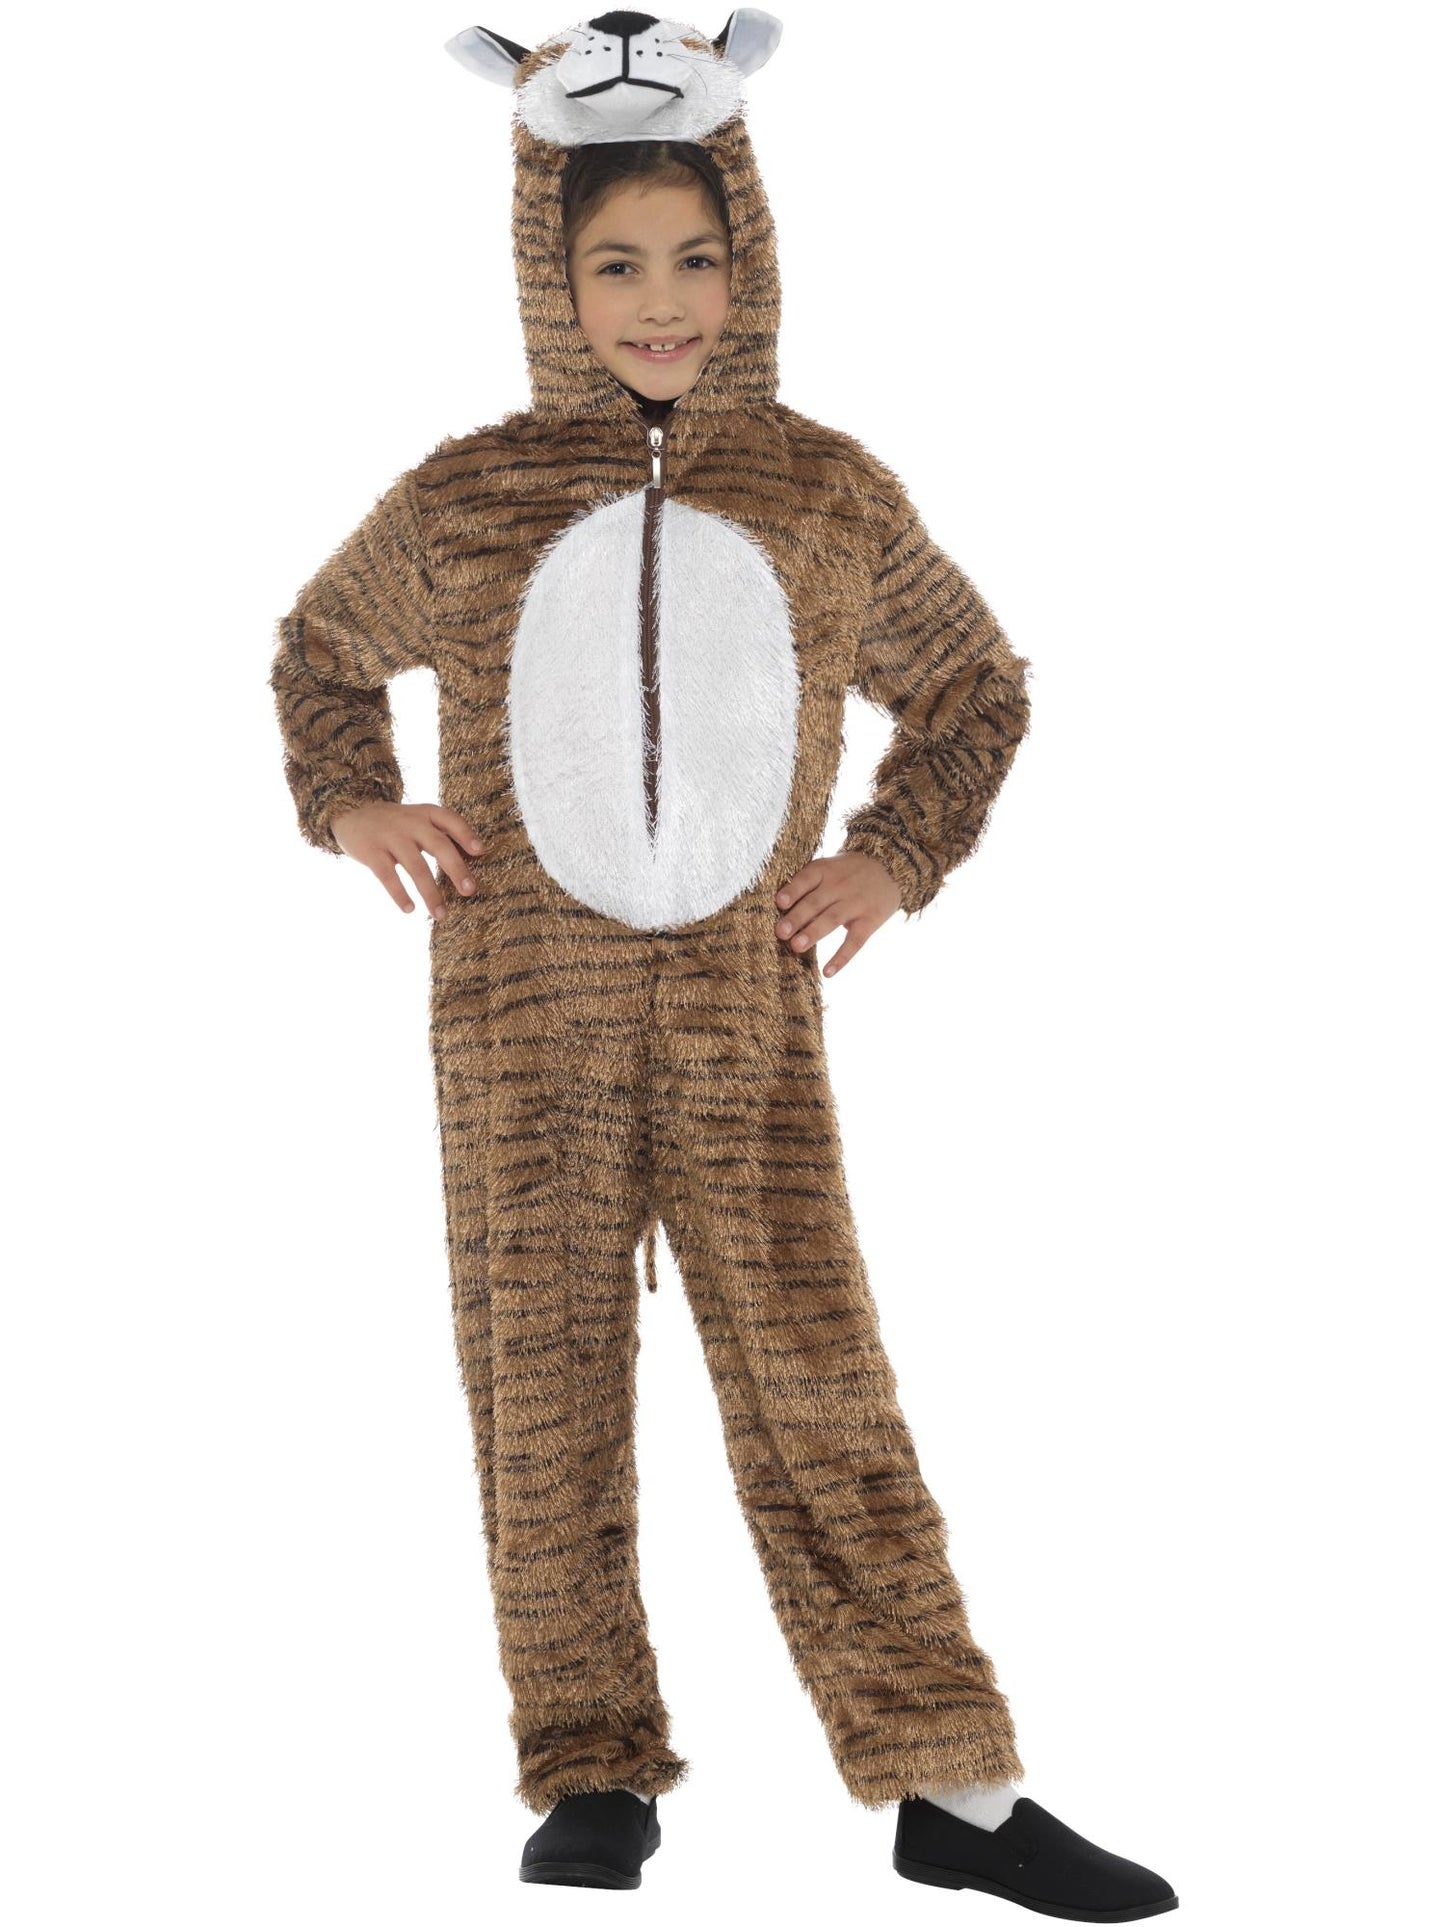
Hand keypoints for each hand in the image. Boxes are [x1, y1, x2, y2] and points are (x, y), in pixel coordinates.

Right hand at [331, 801, 484, 919]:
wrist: (351, 812)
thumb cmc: (395, 823)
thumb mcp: (418, 818)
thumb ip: (440, 833)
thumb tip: (473, 860)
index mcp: (425, 813)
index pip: (450, 820)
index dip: (466, 834)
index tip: (480, 852)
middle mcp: (410, 823)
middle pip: (438, 845)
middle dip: (456, 869)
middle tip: (470, 891)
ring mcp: (390, 837)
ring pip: (416, 866)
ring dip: (430, 892)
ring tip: (441, 914)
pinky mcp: (371, 852)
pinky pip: (388, 876)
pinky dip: (399, 893)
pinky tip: (409, 909)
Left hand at [774, 851, 902, 976]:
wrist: (890, 870)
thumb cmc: (847, 873)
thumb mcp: (830, 868)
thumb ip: (808, 886)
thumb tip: (781, 912)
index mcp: (825, 870)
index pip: (806, 879)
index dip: (793, 890)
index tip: (779, 902)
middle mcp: (840, 885)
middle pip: (816, 902)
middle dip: (798, 917)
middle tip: (781, 932)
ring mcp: (856, 903)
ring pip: (832, 919)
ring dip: (814, 933)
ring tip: (796, 946)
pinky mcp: (870, 921)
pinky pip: (855, 941)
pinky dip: (842, 957)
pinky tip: (828, 972)